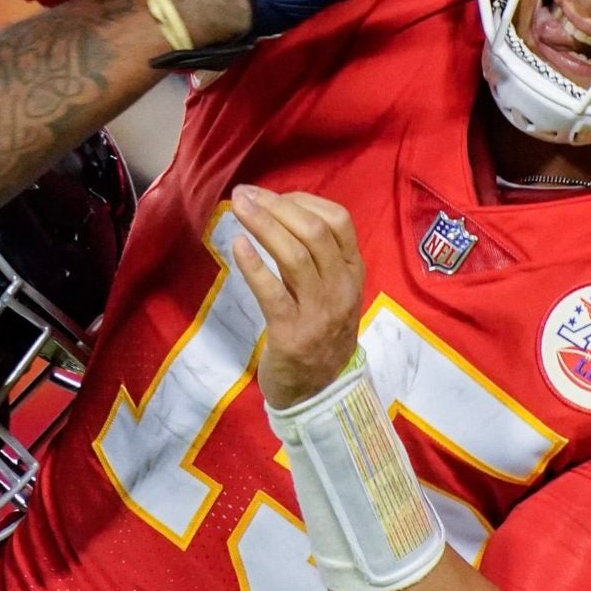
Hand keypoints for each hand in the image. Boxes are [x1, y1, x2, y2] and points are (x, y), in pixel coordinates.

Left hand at [230, 184, 362, 409]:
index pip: (339, 222)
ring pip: (296, 256)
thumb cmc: (320, 337)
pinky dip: (254, 265)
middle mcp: (341, 290)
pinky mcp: (292, 334)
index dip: (302, 201)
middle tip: (244, 194)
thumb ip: (318, 259)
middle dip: (276, 207)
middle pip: (315, 233)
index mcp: (353, 274)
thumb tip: (280, 212)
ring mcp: (319, 313)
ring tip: (237, 208)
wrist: (317, 395)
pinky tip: (238, 245)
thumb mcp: (333, 294)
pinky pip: (273, 293)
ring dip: (263, 226)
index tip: (270, 196)